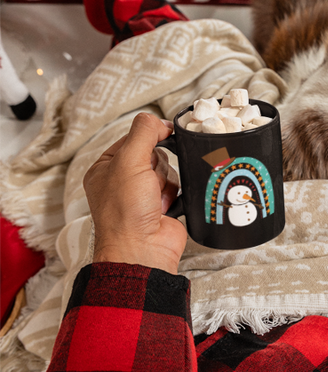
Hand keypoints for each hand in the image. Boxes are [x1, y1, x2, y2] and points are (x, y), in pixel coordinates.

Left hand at [84, 112, 186, 273]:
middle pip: (154, 153)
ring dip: (166, 182)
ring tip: (154, 199)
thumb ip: (143, 133)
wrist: (142, 251)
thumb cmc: (124, 214)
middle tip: (148, 180)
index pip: (133, 137)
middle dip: (157, 166)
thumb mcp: (128, 161)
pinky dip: (175, 194)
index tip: (162, 134)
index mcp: (106, 168)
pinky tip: (164, 206)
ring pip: (168, 169)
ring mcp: (142, 195)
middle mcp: (122, 181)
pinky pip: (177, 186)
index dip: (149, 136)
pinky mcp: (161, 206)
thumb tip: (157, 120)